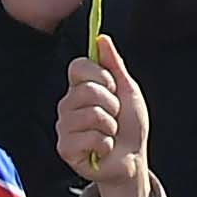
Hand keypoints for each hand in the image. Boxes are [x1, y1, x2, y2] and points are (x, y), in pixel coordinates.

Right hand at [57, 40, 156, 196]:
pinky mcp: (65, 148)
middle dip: (112, 105)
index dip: (99, 74)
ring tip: (110, 133)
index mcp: (80, 88)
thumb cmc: (129, 125)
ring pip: (91, 115)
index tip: (112, 86)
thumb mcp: (127, 90)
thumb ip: (114, 64)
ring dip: (111, 126)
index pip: (77, 66)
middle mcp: (67, 105)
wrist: (132, 158)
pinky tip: (102, 149)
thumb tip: (102, 38)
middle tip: (114, 116)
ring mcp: (64, 127)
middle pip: (87, 90)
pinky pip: (90, 138)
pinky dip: (105, 144)